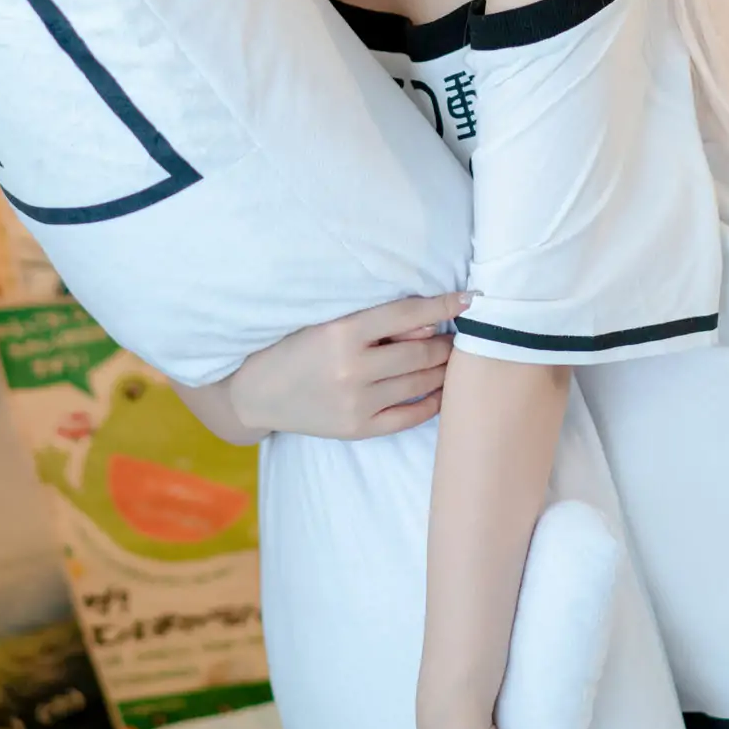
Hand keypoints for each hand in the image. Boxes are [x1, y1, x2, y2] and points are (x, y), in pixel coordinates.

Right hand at [226, 293, 468, 440]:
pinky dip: (432, 402)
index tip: (469, 299)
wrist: (259, 394)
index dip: (442, 305)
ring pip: (419, 382)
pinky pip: (409, 416)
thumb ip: (377, 323)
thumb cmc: (295, 349)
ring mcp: (356, 403)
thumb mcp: (328, 323)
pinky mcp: (359, 429)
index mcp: (341, 333)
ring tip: (455, 359)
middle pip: (420, 352)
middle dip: (448, 343)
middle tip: (463, 336)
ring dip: (444, 369)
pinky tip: (442, 391)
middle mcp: (351, 369)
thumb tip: (431, 326)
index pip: (405, 314)